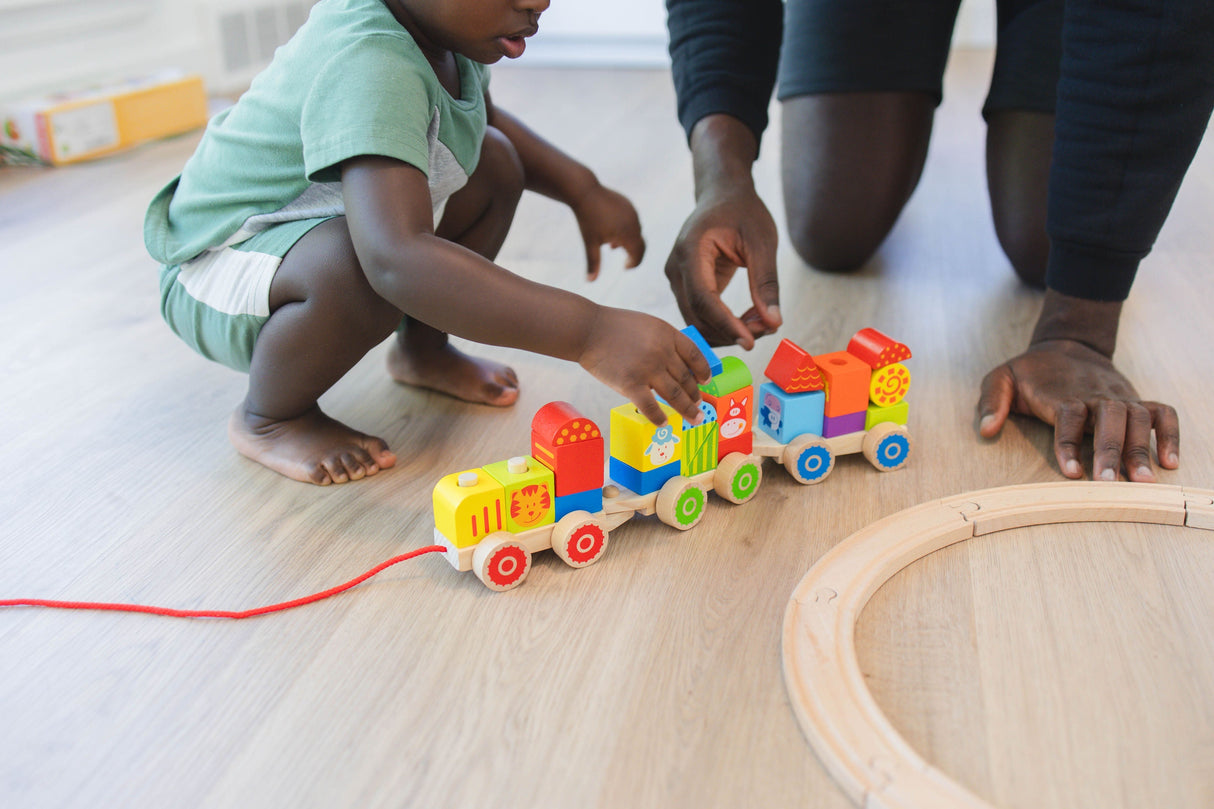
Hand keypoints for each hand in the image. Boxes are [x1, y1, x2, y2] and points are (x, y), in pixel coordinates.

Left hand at [571, 183, 644, 279]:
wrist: (585, 191)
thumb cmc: (587, 219)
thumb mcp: (589, 243)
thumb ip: (593, 263)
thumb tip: (590, 281)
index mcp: (627, 234)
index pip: (638, 254)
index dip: (633, 263)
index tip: (625, 268)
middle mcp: (633, 223)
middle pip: (640, 244)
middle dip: (634, 254)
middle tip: (626, 262)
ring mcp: (632, 212)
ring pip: (636, 231)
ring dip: (629, 241)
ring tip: (613, 246)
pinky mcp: (628, 204)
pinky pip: (632, 220)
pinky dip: (627, 230)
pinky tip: (613, 232)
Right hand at [577, 306, 710, 425]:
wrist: (587, 330)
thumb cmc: (614, 327)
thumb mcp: (648, 325)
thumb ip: (664, 342)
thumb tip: (678, 365)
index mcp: (667, 334)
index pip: (695, 356)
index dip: (703, 371)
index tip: (706, 381)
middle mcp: (662, 352)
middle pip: (686, 378)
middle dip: (695, 395)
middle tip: (699, 406)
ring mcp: (647, 369)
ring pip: (675, 395)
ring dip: (687, 409)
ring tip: (694, 418)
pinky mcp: (630, 384)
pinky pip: (650, 406)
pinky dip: (659, 418)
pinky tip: (664, 423)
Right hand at [665, 184, 781, 348]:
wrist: (722, 194)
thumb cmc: (743, 211)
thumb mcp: (762, 242)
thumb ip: (766, 282)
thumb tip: (774, 322)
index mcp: (691, 250)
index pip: (703, 299)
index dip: (726, 324)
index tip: (751, 342)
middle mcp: (676, 268)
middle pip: (697, 317)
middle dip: (731, 332)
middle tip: (768, 330)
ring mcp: (677, 279)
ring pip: (696, 322)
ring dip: (728, 332)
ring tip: (762, 324)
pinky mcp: (685, 286)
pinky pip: (701, 315)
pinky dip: (724, 324)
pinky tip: (750, 320)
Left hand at [977, 338, 1178, 481]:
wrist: (1067, 345)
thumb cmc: (1031, 371)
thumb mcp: (1001, 377)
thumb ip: (991, 401)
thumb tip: (986, 429)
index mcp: (1061, 392)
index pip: (1068, 416)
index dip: (1069, 443)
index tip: (1071, 472)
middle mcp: (1095, 394)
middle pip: (1108, 419)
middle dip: (1110, 450)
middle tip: (1110, 483)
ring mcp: (1118, 397)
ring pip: (1137, 418)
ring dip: (1140, 448)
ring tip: (1143, 481)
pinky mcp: (1135, 399)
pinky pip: (1162, 413)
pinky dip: (1170, 434)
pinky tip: (1170, 461)